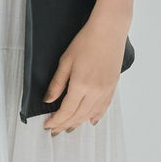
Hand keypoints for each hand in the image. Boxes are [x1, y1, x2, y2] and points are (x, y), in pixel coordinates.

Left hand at [40, 7, 128, 133]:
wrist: (108, 31)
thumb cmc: (86, 41)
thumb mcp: (65, 61)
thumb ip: (57, 83)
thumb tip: (48, 100)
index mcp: (81, 85)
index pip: (66, 111)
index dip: (56, 120)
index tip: (48, 125)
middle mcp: (95, 92)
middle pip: (78, 116)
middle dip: (65, 125)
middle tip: (55, 130)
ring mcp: (105, 90)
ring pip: (90, 114)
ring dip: (79, 123)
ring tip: (69, 127)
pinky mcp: (112, 87)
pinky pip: (103, 107)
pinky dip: (96, 116)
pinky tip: (90, 120)